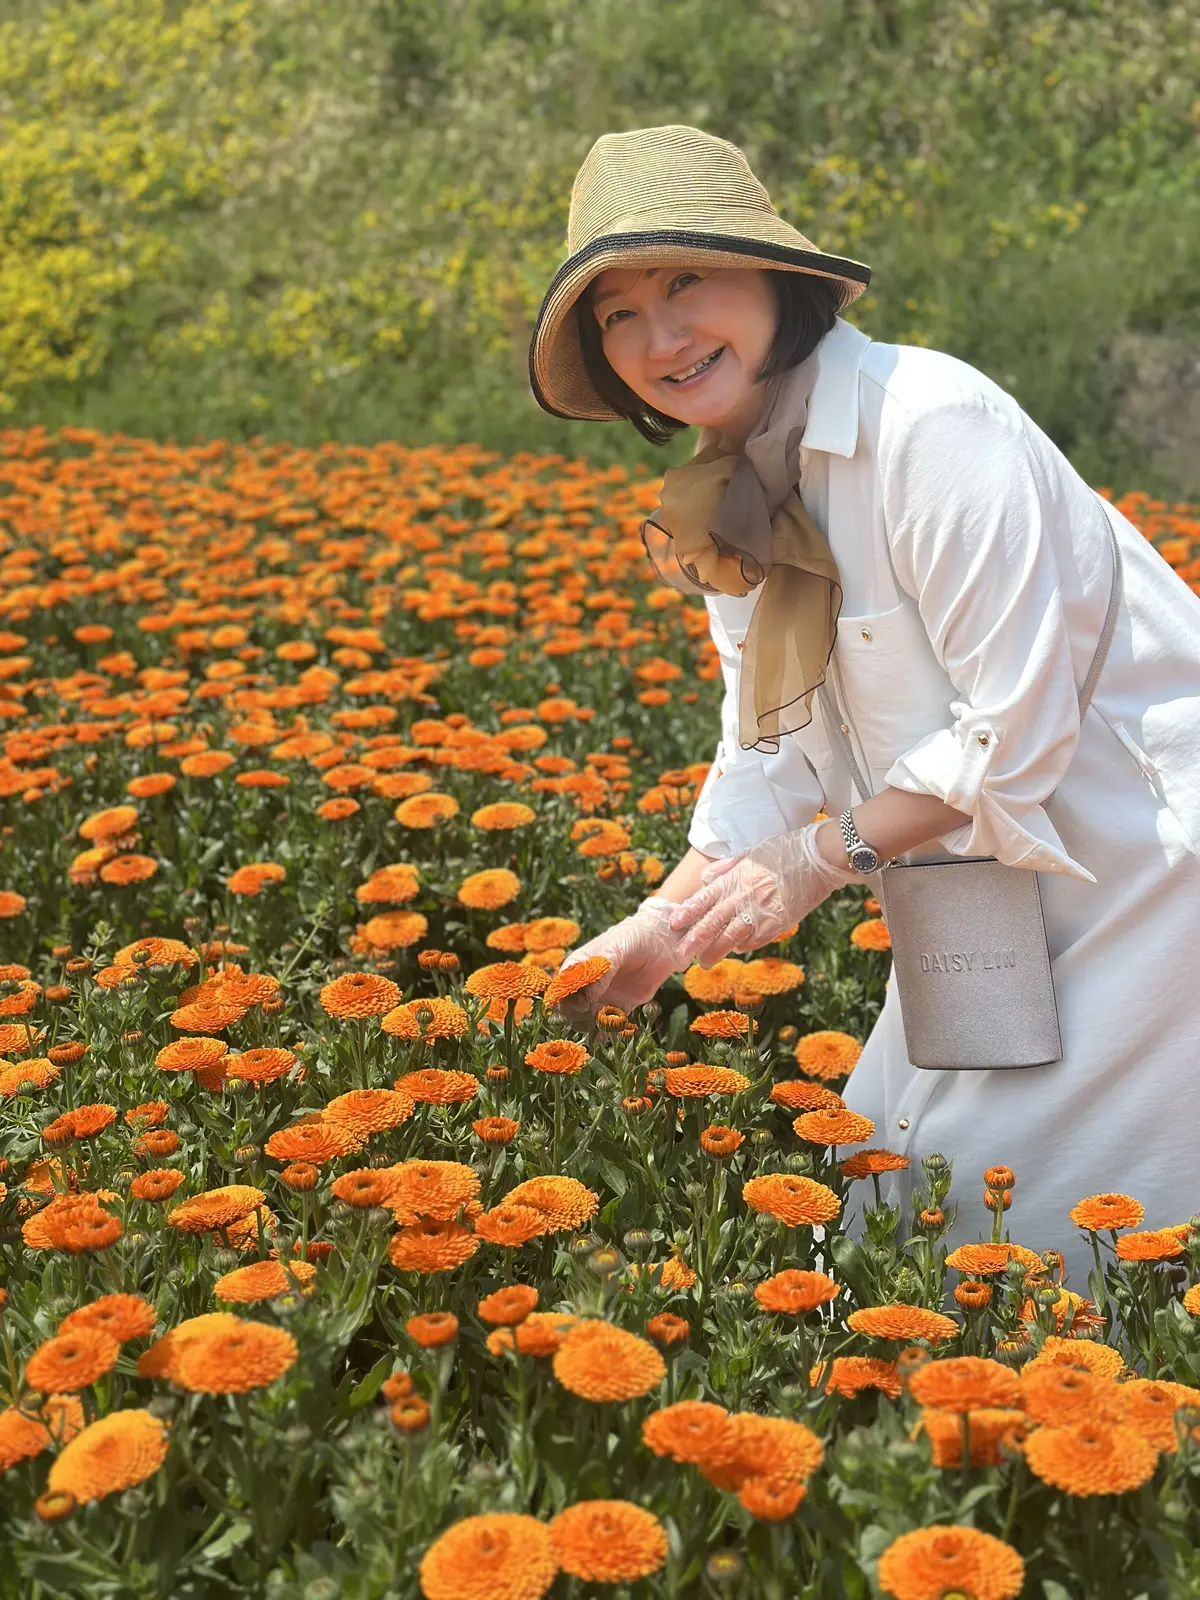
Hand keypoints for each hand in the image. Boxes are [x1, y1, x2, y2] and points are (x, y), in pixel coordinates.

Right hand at [550, 897, 688, 1022]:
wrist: (660, 941)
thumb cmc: (631, 938)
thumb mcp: (613, 950)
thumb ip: (599, 972)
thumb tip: (587, 998)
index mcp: (576, 968)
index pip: (561, 991)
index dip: (566, 1001)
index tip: (582, 1003)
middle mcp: (586, 986)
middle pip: (570, 1010)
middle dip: (578, 1017)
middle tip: (594, 1013)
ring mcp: (602, 998)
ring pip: (587, 1021)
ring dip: (593, 1027)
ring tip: (608, 1021)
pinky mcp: (621, 1007)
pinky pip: (610, 1026)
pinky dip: (610, 1032)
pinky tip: (617, 1029)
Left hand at [668, 822, 857, 967]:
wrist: (819, 858)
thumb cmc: (787, 850)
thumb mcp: (752, 851)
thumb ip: (728, 866)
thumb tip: (706, 877)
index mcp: (735, 877)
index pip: (704, 898)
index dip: (688, 913)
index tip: (675, 924)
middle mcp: (742, 896)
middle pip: (711, 922)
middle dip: (694, 940)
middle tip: (680, 955)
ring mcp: (759, 912)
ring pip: (730, 937)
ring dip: (715, 951)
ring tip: (704, 962)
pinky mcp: (776, 923)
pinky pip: (755, 939)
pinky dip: (744, 946)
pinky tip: (737, 951)